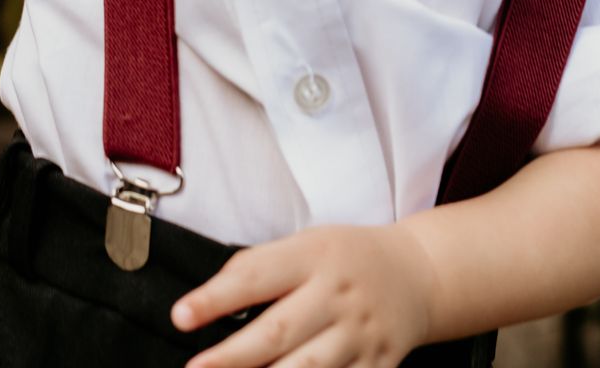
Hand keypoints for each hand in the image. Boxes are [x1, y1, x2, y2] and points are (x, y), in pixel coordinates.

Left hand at [174, 225, 439, 367]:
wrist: (418, 275)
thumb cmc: (346, 259)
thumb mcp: (307, 243)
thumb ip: (259, 268)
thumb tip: (208, 301)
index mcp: (316, 256)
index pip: (259, 275)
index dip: (217, 297)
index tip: (181, 315)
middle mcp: (339, 295)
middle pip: (279, 331)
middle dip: (232, 357)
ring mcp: (360, 335)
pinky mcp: (377, 366)